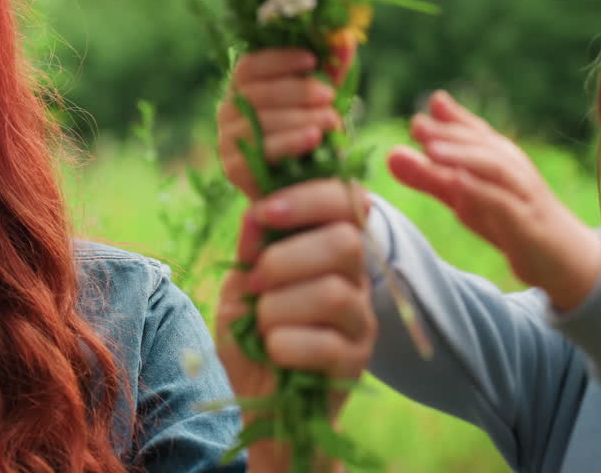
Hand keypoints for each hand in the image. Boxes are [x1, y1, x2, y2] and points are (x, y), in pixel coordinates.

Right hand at [216, 49, 342, 198]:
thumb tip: (345, 38)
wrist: (307, 186)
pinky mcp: (233, 169)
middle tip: (328, 96)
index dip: (278, 60)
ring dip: (297, 118)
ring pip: (257, 123)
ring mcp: (227, 141)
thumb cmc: (312, 134)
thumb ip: (332, 71)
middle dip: (295, 91)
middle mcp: (228, 111)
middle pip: (254, 93)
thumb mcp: (324, 100)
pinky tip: (313, 140)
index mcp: (244, 88)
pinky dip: (288, 144)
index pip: (249, 66)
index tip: (311, 59)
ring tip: (331, 120)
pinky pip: (258, 152)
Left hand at [216, 179, 376, 470]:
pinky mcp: (357, 362)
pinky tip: (273, 350)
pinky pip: (327, 343)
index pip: (346, 200)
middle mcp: (355, 279)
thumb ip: (250, 250)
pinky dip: (285, 344)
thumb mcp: (240, 286)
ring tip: (262, 324)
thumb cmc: (252, 336)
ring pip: (334, 292)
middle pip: (346, 242)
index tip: (262, 211)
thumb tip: (255, 212)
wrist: (261, 403)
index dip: (308, 197)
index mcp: (328, 248)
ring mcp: (361, 320)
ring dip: (279, 306)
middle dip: (286, 257)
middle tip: (254, 281)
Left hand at [386, 90, 600, 310]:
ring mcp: (522, 195)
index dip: (449, 118)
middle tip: (416, 124)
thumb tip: (392, 153)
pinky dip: (481, 191)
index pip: (472, 132)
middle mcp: (511, 170)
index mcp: (496, 158)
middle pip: (481, 144)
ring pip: (495, 168)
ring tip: (432, 149)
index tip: (424, 107)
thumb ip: (430, 176)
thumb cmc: (509, 219)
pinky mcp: (526, 223)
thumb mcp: (463, 198)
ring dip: (463, 156)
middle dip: (449, 132)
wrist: (563, 260)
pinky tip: (457, 184)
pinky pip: (504, 203)